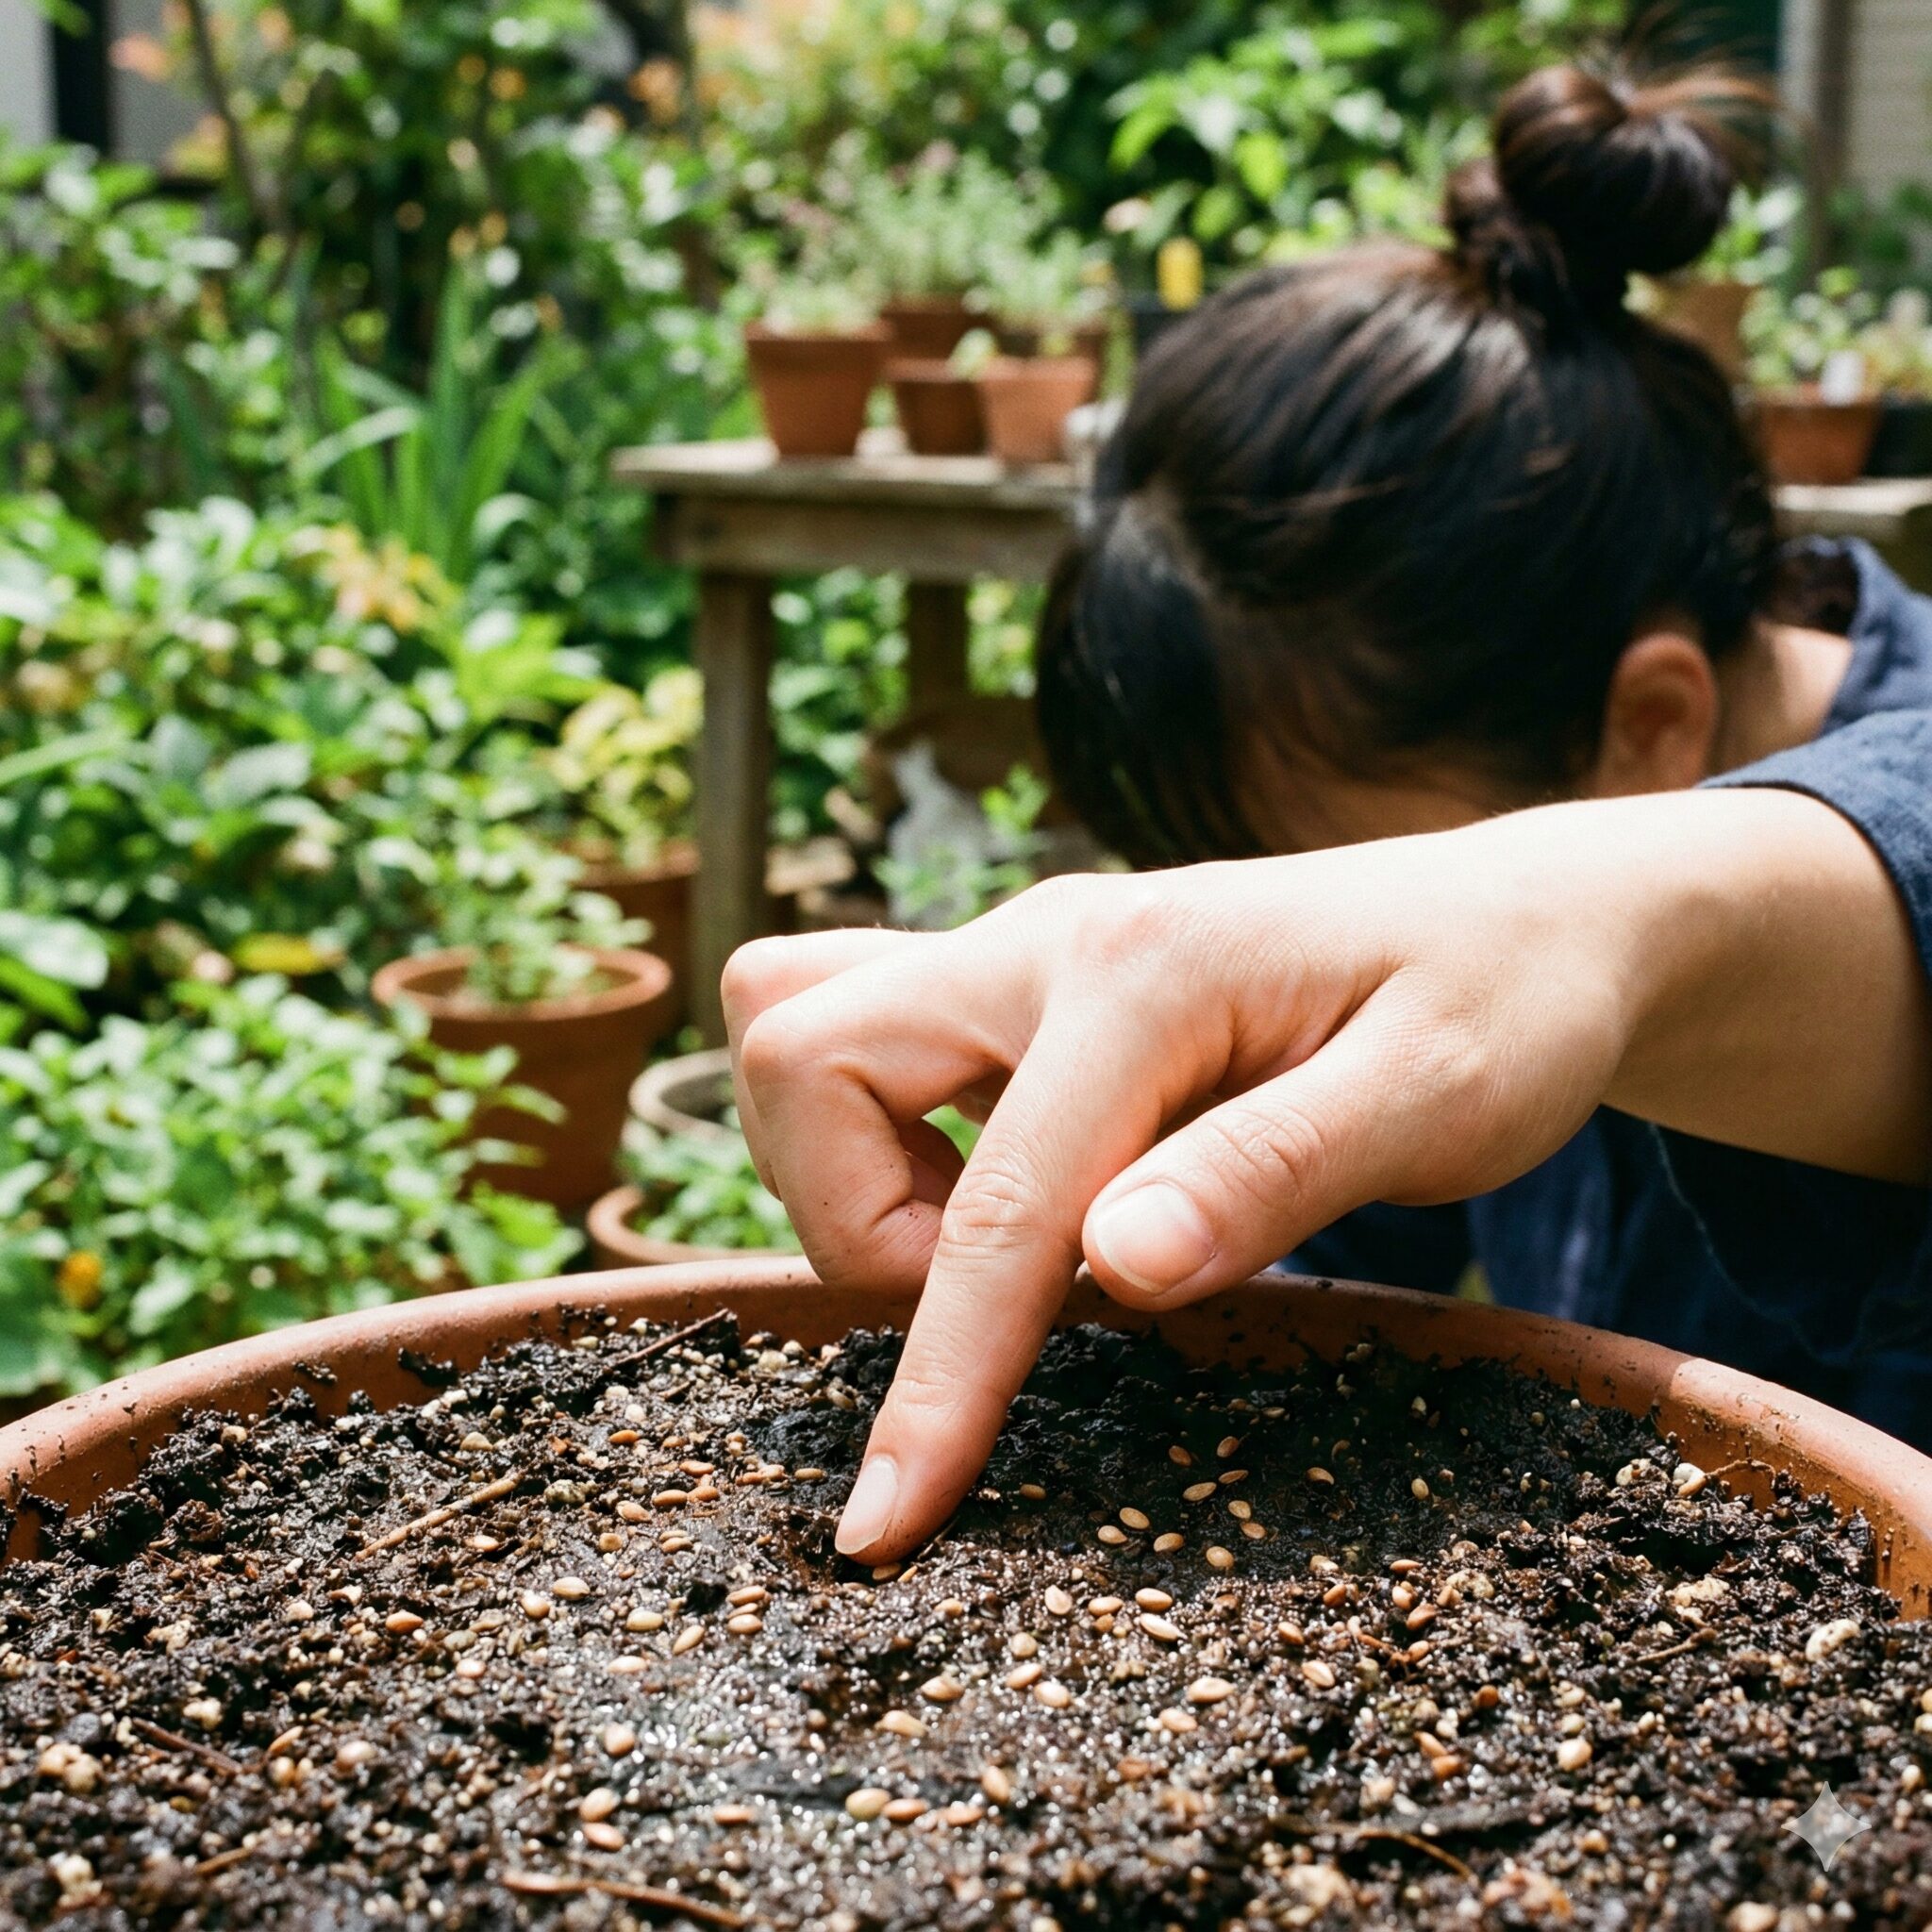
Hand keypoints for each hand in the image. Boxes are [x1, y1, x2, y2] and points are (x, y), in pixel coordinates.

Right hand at [725, 789, 1927, 1559]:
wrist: (1520, 919)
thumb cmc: (1501, 1005)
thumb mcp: (1436, 1098)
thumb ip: (1268, 1175)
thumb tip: (1113, 1270)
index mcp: (1146, 970)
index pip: (1003, 1203)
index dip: (936, 1376)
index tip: (886, 1522)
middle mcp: (1050, 936)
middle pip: (808, 1060)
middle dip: (853, 1222)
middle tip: (1006, 1296)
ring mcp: (1025, 948)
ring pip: (812, 1034)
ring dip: (859, 1172)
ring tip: (1015, 1242)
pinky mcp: (1024, 981)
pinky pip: (865, 1024)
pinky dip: (880, 1127)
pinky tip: (993, 1179)